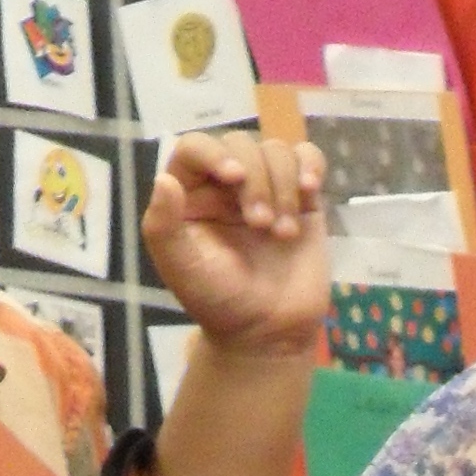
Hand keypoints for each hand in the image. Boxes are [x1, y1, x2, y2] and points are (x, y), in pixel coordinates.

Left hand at [140, 131, 328, 357]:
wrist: (269, 331)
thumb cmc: (219, 300)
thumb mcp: (181, 267)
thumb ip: (163, 225)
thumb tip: (164, 179)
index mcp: (190, 194)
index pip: (196, 148)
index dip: (215, 153)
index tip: (234, 177)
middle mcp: (225, 185)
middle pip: (241, 144)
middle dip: (257, 180)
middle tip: (261, 225)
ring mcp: (266, 188)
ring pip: (276, 151)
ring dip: (283, 186)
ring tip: (283, 233)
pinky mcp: (301, 198)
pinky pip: (307, 158)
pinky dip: (311, 166)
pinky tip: (311, 190)